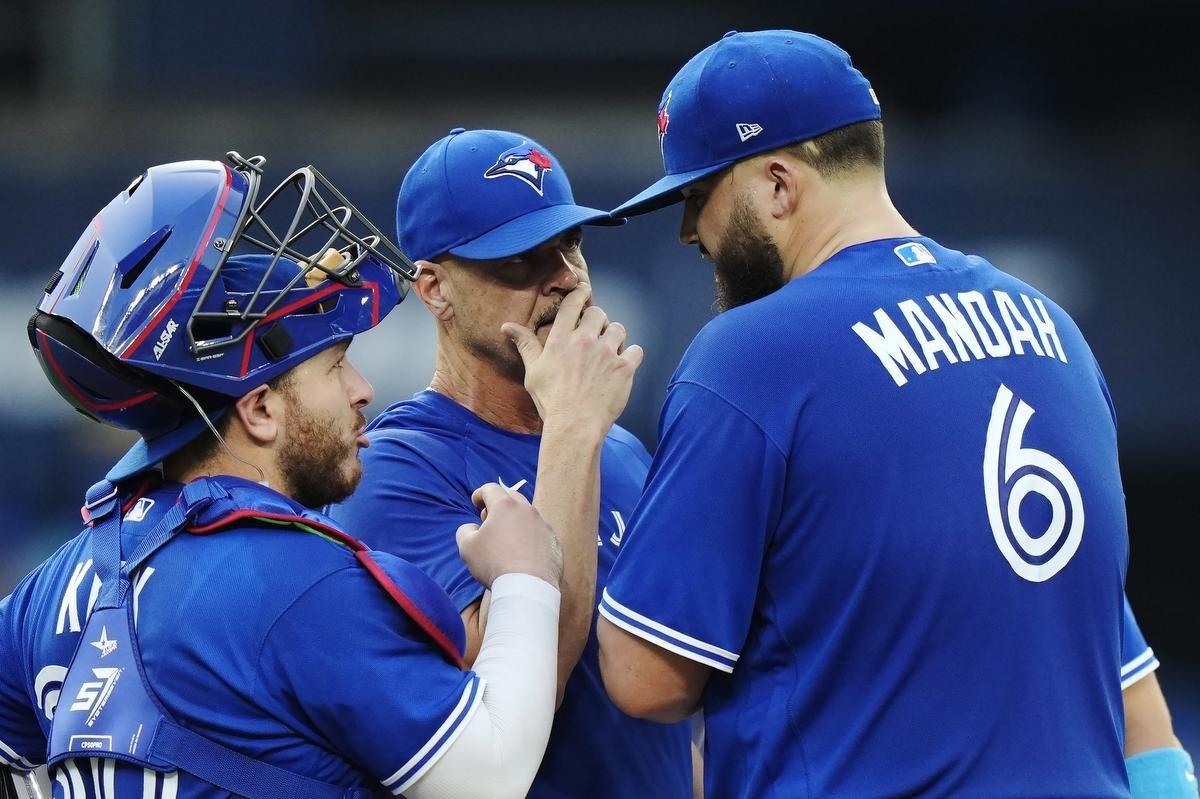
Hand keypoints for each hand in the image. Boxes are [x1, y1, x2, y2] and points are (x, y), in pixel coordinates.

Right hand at [457, 483, 563, 588]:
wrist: (528, 587)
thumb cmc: (494, 563)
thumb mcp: (467, 547)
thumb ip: (465, 531)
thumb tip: (472, 528)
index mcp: (505, 506)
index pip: (491, 489)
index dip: (480, 493)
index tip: (475, 502)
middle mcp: (527, 510)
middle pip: (512, 497)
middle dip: (498, 503)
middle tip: (489, 519)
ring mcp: (543, 525)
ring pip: (527, 515)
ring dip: (515, 520)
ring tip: (506, 537)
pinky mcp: (554, 541)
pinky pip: (539, 532)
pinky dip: (529, 536)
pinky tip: (523, 551)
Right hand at [501, 284, 644, 435]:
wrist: (574, 425)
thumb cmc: (551, 401)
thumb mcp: (533, 372)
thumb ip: (526, 345)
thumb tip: (506, 326)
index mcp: (561, 339)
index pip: (572, 305)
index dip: (579, 294)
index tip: (584, 291)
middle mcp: (585, 341)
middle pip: (598, 313)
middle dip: (598, 320)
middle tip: (595, 333)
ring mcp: (607, 353)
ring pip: (619, 329)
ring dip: (615, 336)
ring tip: (610, 349)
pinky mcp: (624, 368)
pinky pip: (636, 350)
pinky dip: (632, 355)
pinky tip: (625, 364)